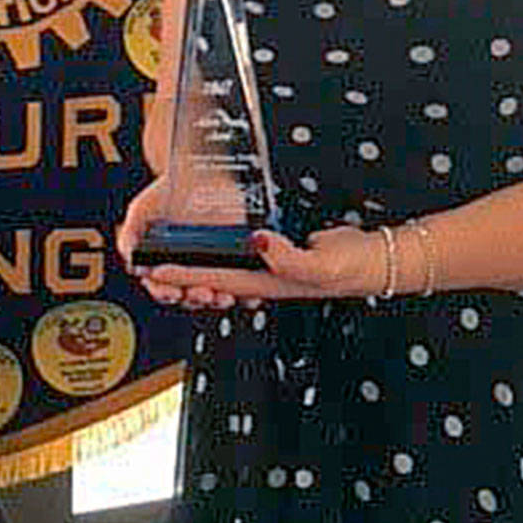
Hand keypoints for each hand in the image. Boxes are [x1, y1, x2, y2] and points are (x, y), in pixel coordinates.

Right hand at [116, 181, 265, 312]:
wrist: (198, 170)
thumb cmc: (167, 191)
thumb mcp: (141, 210)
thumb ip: (130, 236)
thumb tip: (132, 263)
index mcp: (163, 264)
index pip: (162, 288)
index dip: (166, 294)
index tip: (173, 292)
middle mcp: (188, 269)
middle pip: (190, 296)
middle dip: (196, 299)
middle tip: (204, 294)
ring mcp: (212, 265)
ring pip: (215, 294)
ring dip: (219, 300)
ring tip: (224, 297)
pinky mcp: (236, 259)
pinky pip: (242, 284)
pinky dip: (246, 294)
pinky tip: (248, 294)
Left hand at [145, 225, 382, 304]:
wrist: (377, 260)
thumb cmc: (352, 267)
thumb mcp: (323, 265)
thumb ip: (290, 259)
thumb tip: (257, 242)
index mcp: (269, 282)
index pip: (217, 277)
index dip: (185, 273)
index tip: (155, 267)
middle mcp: (264, 277)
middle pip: (212, 277)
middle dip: (180, 275)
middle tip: (145, 265)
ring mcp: (271, 265)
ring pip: (223, 267)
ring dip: (195, 265)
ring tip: (165, 256)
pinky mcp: (280, 250)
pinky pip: (241, 253)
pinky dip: (219, 249)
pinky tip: (207, 240)